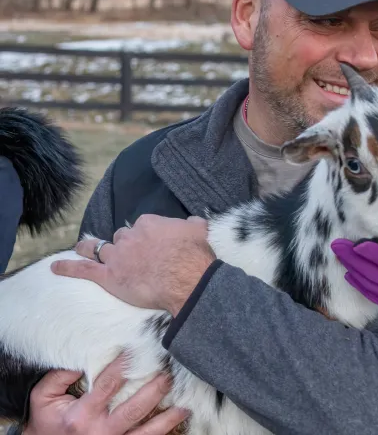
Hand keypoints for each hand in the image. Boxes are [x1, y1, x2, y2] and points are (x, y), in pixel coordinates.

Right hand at [22, 352, 189, 434]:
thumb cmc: (47, 420)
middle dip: (154, 391)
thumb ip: (60, 376)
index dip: (123, 367)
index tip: (137, 350)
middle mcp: (100, 431)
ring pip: (145, 433)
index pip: (108, 386)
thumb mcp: (43, 396)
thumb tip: (83, 358)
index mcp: (82, 415)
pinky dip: (161, 433)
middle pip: (134, 410)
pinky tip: (176, 422)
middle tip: (169, 375)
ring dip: (166, 419)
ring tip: (184, 405)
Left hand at [50, 214, 215, 315]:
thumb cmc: (195, 255)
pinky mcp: (109, 276)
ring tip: (82, 248)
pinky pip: (83, 270)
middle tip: (129, 255)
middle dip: (123, 244)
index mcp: (149, 224)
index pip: (140, 226)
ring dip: (90, 249)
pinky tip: (54, 268)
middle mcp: (129, 237)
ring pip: (98, 249)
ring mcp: (117, 256)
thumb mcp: (199, 231)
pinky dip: (67, 268)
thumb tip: (193, 221)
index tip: (149, 243)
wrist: (187, 279)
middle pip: (120, 237)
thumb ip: (193, 223)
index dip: (143, 236)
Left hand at [331, 230, 377, 310]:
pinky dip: (360, 284)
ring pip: (369, 281)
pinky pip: (373, 294)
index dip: (367, 251)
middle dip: (352, 257)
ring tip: (340, 255)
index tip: (355, 242)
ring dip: (352, 268)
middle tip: (338, 245)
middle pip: (372, 269)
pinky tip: (351, 275)